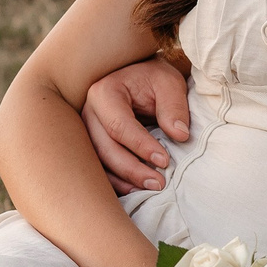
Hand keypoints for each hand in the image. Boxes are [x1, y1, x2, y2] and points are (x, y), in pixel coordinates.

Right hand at [83, 59, 191, 194]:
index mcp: (105, 92)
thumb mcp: (169, 84)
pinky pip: (100, 166)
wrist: (139, 78)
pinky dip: (116, 181)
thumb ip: (174, 107)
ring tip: (150, 188)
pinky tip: (135, 189)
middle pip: (105, 148)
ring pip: (99, 161)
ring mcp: (87, 130)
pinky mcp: (92, 143)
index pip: (119, 125)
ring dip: (124, 179)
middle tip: (159, 183)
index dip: (141, 146)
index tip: (164, 161)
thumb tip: (180, 135)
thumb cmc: (153, 79)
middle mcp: (89, 112)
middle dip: (132, 169)